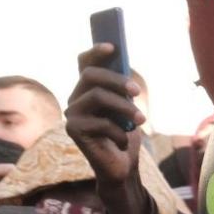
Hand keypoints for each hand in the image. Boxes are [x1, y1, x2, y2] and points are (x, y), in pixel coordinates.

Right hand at [67, 45, 151, 213]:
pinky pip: (100, 121)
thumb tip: (125, 67)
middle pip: (90, 75)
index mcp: (88, 90)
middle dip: (116, 80)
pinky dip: (119, 131)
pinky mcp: (73, 130)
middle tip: (137, 92)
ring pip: (97, 96)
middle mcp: (75, 98)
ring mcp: (72, 113)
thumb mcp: (127, 108)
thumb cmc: (125, 135)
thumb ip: (122, 90)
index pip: (84, 63)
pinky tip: (123, 141)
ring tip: (141, 120)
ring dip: (124, 108)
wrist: (122, 167)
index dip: (95, 52)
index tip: (113, 46)